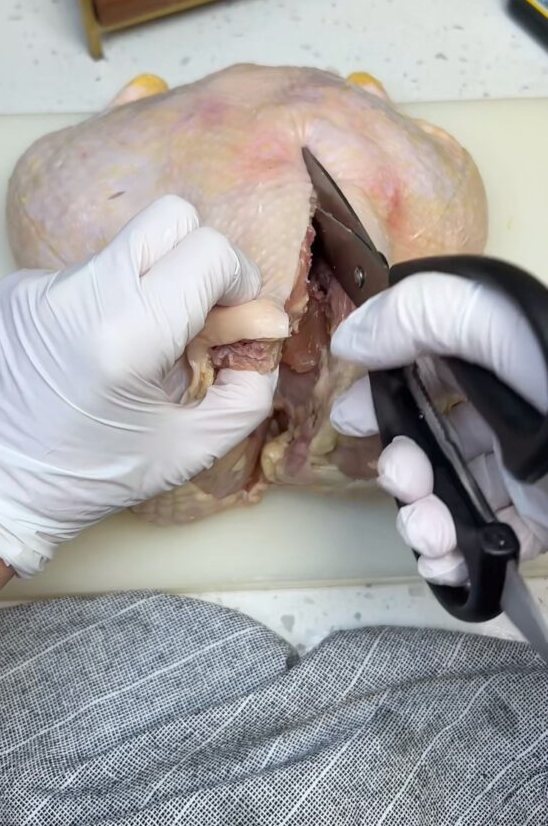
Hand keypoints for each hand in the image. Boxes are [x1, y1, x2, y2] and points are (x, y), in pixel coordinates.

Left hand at [0, 197, 275, 577]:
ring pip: (126, 249)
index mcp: (129, 334)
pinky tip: (89, 352)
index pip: (210, 249)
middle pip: (171, 217)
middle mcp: (80, 293)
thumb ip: (247, 391)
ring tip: (131, 349)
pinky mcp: (14, 290)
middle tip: (194, 311)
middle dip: (198, 256)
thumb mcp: (187, 449)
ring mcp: (41, 286)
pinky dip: (103, 302)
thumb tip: (264, 339)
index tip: (231, 314)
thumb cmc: (87, 477)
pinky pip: (84, 274)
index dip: (238, 277)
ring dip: (147, 285)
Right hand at [330, 273, 547, 585]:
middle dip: (401, 467)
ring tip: (430, 533)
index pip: (422, 368)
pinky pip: (488, 539)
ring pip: (450, 494)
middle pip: (430, 439)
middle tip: (405, 482)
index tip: (350, 421)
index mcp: (497, 357)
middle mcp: (507, 410)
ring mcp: (525, 469)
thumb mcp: (499, 322)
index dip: (380, 394)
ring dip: (421, 518)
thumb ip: (421, 315)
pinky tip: (448, 563)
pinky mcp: (543, 519)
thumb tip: (352, 340)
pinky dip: (457, 556)